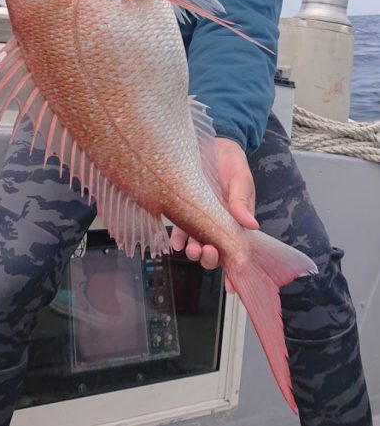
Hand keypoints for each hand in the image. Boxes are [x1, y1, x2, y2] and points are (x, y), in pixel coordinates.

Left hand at [170, 138, 257, 283]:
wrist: (211, 143)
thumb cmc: (231, 161)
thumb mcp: (241, 177)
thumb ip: (242, 199)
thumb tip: (251, 224)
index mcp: (237, 220)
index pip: (237, 249)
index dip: (235, 270)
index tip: (232, 285)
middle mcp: (218, 223)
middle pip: (215, 251)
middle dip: (211, 259)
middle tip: (208, 252)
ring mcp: (201, 218)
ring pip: (197, 244)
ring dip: (195, 252)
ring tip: (192, 248)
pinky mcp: (184, 208)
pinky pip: (180, 229)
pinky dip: (178, 238)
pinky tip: (176, 241)